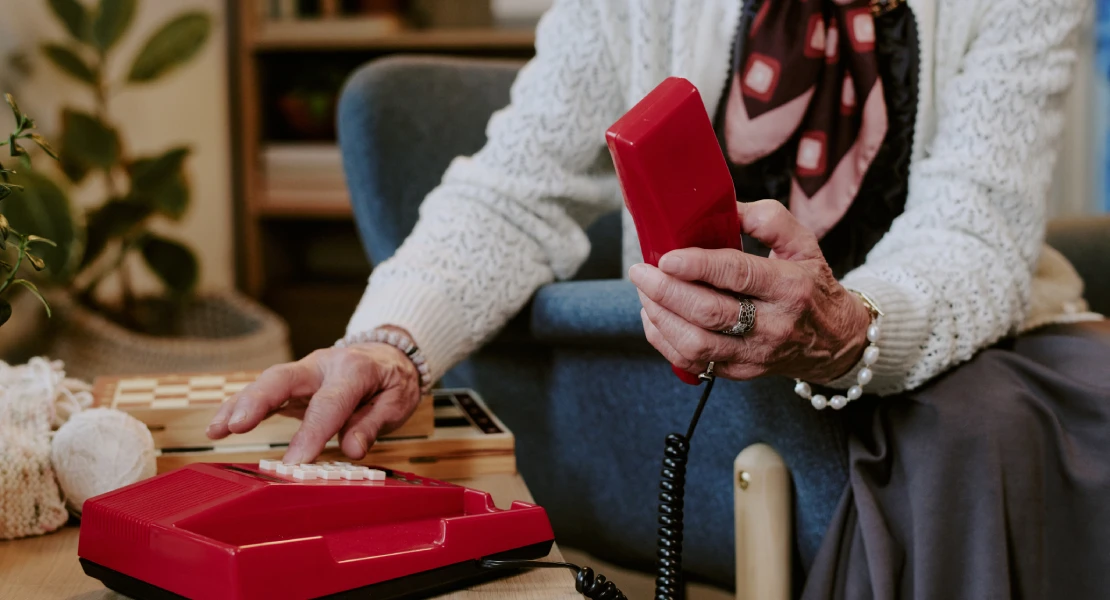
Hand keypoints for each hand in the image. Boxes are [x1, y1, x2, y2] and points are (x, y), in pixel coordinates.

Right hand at [205, 329, 421, 463]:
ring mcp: (305, 371)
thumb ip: (373, 425)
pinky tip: (218, 427)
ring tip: (216, 429)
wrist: (389, 354)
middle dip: (259, 401)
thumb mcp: (397, 402)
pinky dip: (239, 407)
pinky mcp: (293, 382)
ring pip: (267, 382)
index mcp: (354, 370)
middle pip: (285, 378)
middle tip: (236, 426)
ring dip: (240, 405)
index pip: (329, 403)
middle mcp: (323, 365)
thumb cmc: (393, 381)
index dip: (312, 434)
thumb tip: (352, 451)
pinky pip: (263, 392)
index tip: (296, 463)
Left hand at [629, 200, 870, 382]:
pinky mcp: (740, 372)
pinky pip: (693, 362)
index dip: (698, 265)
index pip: (738, 274)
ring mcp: (755, 353)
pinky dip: (665, 340)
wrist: (836, 341)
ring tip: (646, 292)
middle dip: (666, 291)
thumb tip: (723, 207)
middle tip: (642, 271)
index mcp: (790, 286)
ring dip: (661, 317)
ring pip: (696, 344)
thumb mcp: (803, 244)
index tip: (667, 257)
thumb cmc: (811, 284)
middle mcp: (774, 324)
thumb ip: (767, 219)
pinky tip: (655, 318)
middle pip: (709, 313)